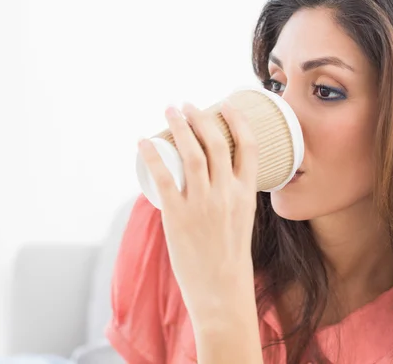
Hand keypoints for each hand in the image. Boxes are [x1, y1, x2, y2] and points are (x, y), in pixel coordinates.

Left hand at [137, 101, 259, 321]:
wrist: (221, 288)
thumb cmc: (230, 255)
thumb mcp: (242, 218)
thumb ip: (233, 194)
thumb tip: (213, 173)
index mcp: (247, 193)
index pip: (248, 146)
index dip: (238, 120)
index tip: (226, 104)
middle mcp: (226, 193)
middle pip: (215, 143)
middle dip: (200, 117)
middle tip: (187, 104)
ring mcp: (202, 203)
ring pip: (192, 153)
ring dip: (180, 126)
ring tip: (170, 111)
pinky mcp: (178, 215)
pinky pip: (164, 177)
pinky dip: (153, 155)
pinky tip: (144, 141)